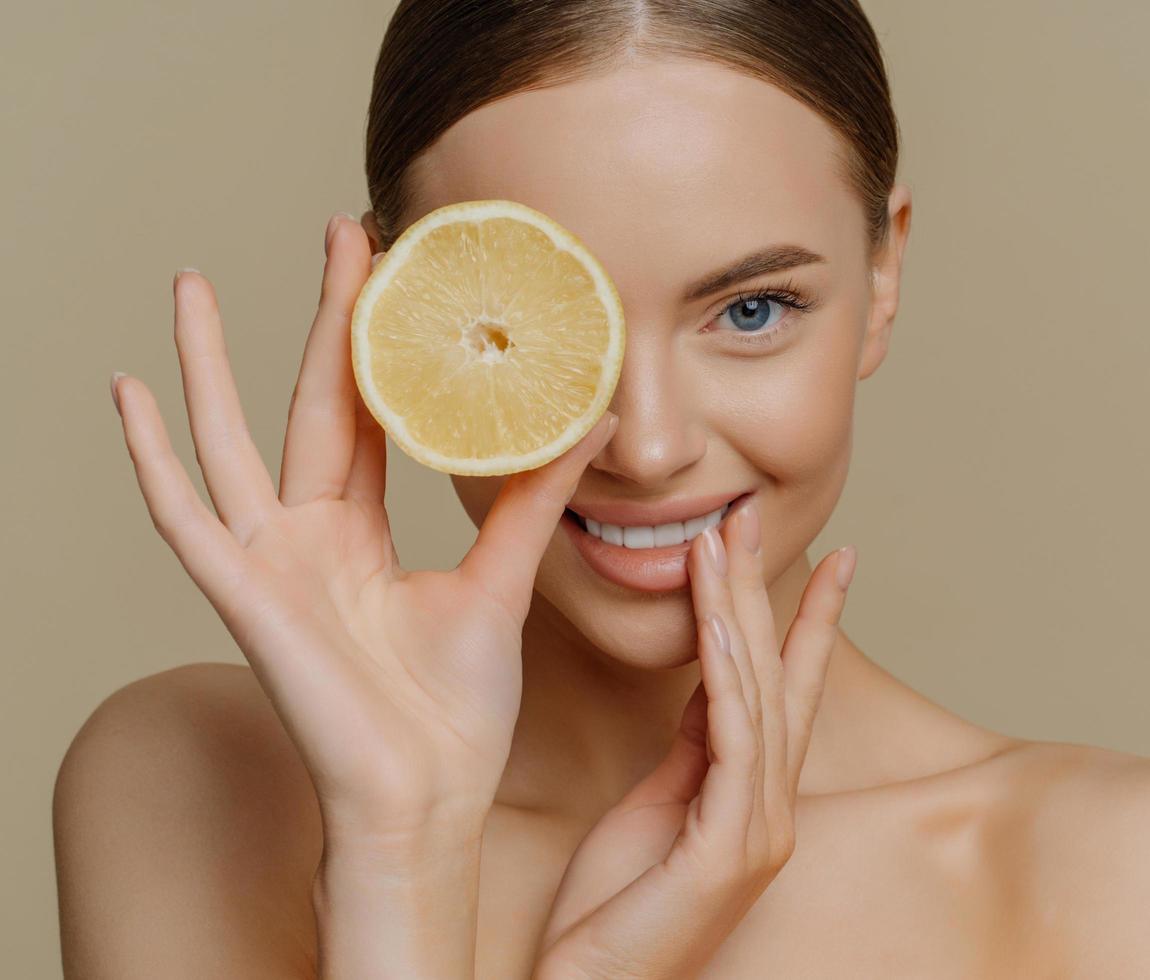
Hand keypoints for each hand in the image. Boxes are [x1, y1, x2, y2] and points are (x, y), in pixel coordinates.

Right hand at [111, 213, 617, 836]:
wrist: (430, 798)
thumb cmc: (456, 710)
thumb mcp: (499, 581)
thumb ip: (530, 501)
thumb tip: (588, 421)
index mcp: (360, 535)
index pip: (370, 416)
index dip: (382, 346)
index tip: (400, 270)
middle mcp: (308, 538)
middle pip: (310, 405)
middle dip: (324, 320)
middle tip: (339, 229)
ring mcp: (269, 564)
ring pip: (229, 442)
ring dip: (209, 365)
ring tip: (193, 285)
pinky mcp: (244, 598)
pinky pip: (186, 519)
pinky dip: (152, 459)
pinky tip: (127, 394)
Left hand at [533, 498, 856, 978]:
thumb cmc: (614, 911)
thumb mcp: (657, 808)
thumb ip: (693, 749)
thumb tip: (712, 682)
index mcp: (754, 797)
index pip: (787, 689)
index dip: (807, 622)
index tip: (832, 560)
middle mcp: (772, 808)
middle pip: (777, 677)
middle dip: (767, 592)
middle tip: (753, 516)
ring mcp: (759, 831)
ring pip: (757, 694)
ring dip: (738, 610)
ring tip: (724, 540)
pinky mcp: (729, 849)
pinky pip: (731, 740)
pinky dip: (728, 673)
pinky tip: (716, 621)